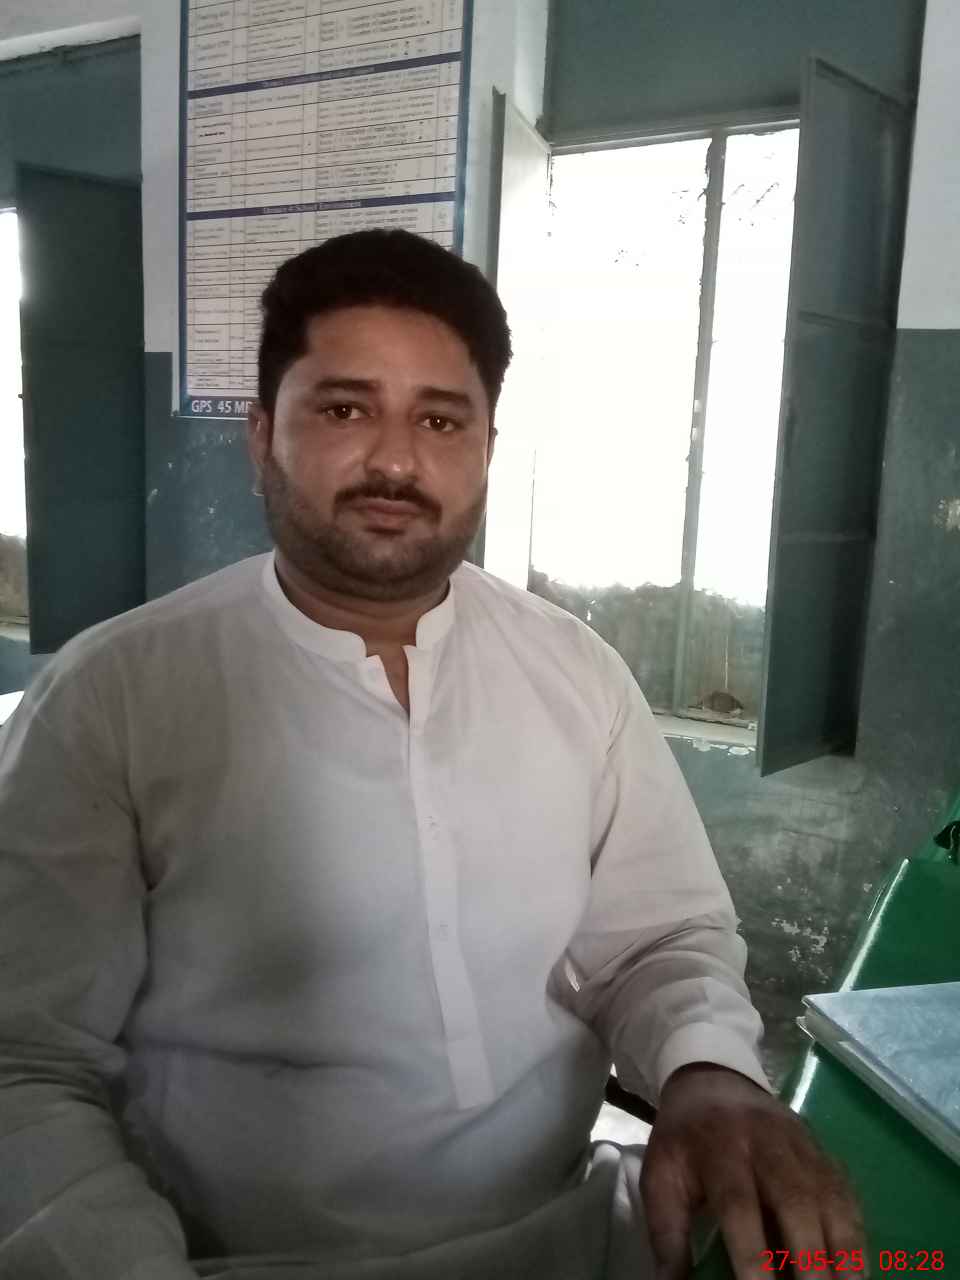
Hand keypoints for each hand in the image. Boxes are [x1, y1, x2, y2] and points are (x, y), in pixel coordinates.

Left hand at [639, 1062, 865, 1279]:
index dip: (752, 1252)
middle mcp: (766, 1143)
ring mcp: (802, 1146)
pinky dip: (857, 1234)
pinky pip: (846, 1194)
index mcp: (719, 1147)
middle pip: (794, 1198)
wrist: (713, 1082)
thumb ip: (667, 1232)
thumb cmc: (685, 1140)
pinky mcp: (824, 1154)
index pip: (739, 1203)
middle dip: (808, 1254)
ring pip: (829, 1196)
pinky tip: (859, 1270)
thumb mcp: (661, 1175)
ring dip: (843, 1247)